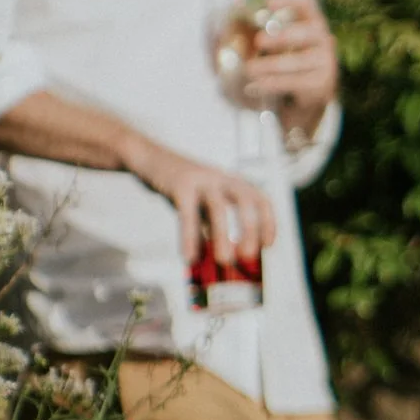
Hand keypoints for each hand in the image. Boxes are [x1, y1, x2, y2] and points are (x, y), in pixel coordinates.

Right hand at [124, 137, 276, 265]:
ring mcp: (201, 180)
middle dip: (251, 229)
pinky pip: (187, 213)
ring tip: (224, 260)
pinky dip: (190, 237)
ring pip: (218, 206)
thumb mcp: (204, 203)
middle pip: (246, 200)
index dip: (268, 221)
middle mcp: (222, 179)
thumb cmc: (184, 187)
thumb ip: (214, 226)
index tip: (267, 245)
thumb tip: (222, 258)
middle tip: (248, 256)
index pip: (261, 199)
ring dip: (223, 235)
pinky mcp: (179, 185)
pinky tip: (190, 256)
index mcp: (233, 182)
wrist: (151, 159)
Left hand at [243, 0, 339, 134]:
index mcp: (310, 22)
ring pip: (298, 61)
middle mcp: (322, 39)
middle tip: (259, 40)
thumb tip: (235, 3)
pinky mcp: (321, 84)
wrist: (305, 102)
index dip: (288, 1)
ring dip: (270, 65)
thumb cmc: (284, 63)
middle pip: (307, 31)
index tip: (267, 2)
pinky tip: (254, 86)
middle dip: (282, 35)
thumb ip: (251, 26)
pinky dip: (272, 84)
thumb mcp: (269, 44)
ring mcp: (325, 62)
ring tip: (249, 69)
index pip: (305, 4)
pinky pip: (294, 82)